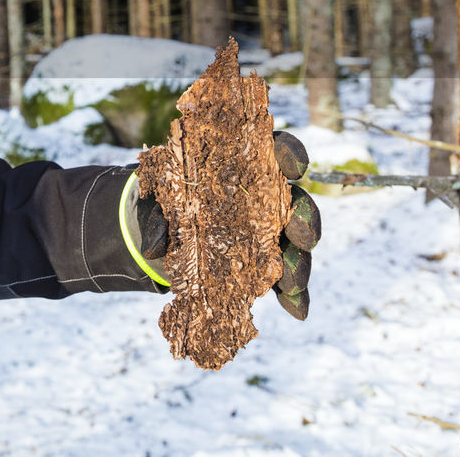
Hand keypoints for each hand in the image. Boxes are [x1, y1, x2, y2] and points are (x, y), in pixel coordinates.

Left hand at [119, 131, 321, 317]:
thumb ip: (158, 221)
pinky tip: (296, 309)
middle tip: (302, 235)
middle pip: (294, 201)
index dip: (289, 154)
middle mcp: (262, 196)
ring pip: (294, 242)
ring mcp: (266, 231)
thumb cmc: (162, 206)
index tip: (294, 166)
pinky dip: (294, 294)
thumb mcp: (156, 206)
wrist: (157, 238)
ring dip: (300, 261)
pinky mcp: (263, 264)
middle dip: (304, 218)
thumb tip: (156, 246)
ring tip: (293, 283)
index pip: (272, 151)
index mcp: (241, 165)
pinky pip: (285, 277)